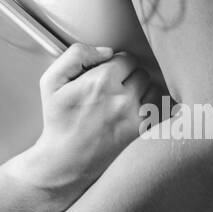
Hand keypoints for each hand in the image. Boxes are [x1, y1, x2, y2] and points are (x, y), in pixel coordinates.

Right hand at [29, 43, 162, 192]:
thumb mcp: (51, 81)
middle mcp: (122, 97)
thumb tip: (106, 51)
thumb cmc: (58, 120)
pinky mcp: (141, 131)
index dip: (116, 62)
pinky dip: (155, 105)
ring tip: (125, 97)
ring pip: (153, 87)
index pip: (126, 57)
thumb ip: (76, 55)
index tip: (106, 73)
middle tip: (113, 86)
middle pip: (141, 71)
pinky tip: (141, 107)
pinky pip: (162, 109)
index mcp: (101, 81)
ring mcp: (134, 116)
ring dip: (142, 89)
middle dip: (129, 75)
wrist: (66, 159)